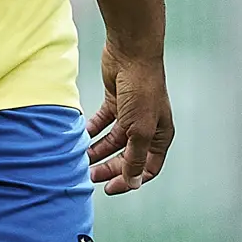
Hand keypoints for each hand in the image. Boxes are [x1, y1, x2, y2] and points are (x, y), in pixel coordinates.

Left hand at [87, 37, 173, 193]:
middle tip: (90, 176)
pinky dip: (93, 130)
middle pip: (127, 156)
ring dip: (98, 151)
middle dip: (110, 167)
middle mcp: (147, 126)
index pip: (148, 167)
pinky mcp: (116, 101)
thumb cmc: (142, 90)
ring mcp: (131, 113)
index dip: (130, 180)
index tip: (109, 188)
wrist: (132, 53)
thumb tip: (134, 184)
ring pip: (113, 140)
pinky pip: (103, 122)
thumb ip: (135, 158)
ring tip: (81, 158)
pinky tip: (81, 137)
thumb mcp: (139, 130)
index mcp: (160, 135)